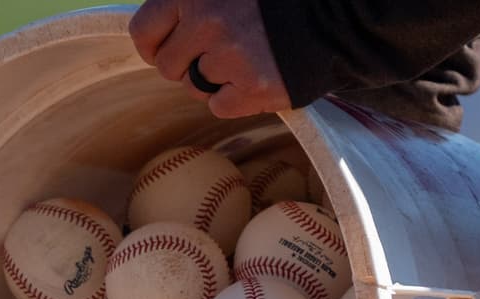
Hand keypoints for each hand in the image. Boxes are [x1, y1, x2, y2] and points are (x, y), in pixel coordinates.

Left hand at [129, 0, 292, 117]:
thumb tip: (161, 32)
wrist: (335, 16)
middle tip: (216, 57)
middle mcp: (208, 22)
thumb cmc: (277, 1)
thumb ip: (193, 4)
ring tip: (244, 62)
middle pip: (168, 67)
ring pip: (195, 88)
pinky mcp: (253, 88)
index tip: (164, 51)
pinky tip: (256, 78)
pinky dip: (235, 99)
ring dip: (214, 82)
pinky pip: (220, 107)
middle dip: (187, 66)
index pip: (144, 30)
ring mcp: (230, 58)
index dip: (151, 46)